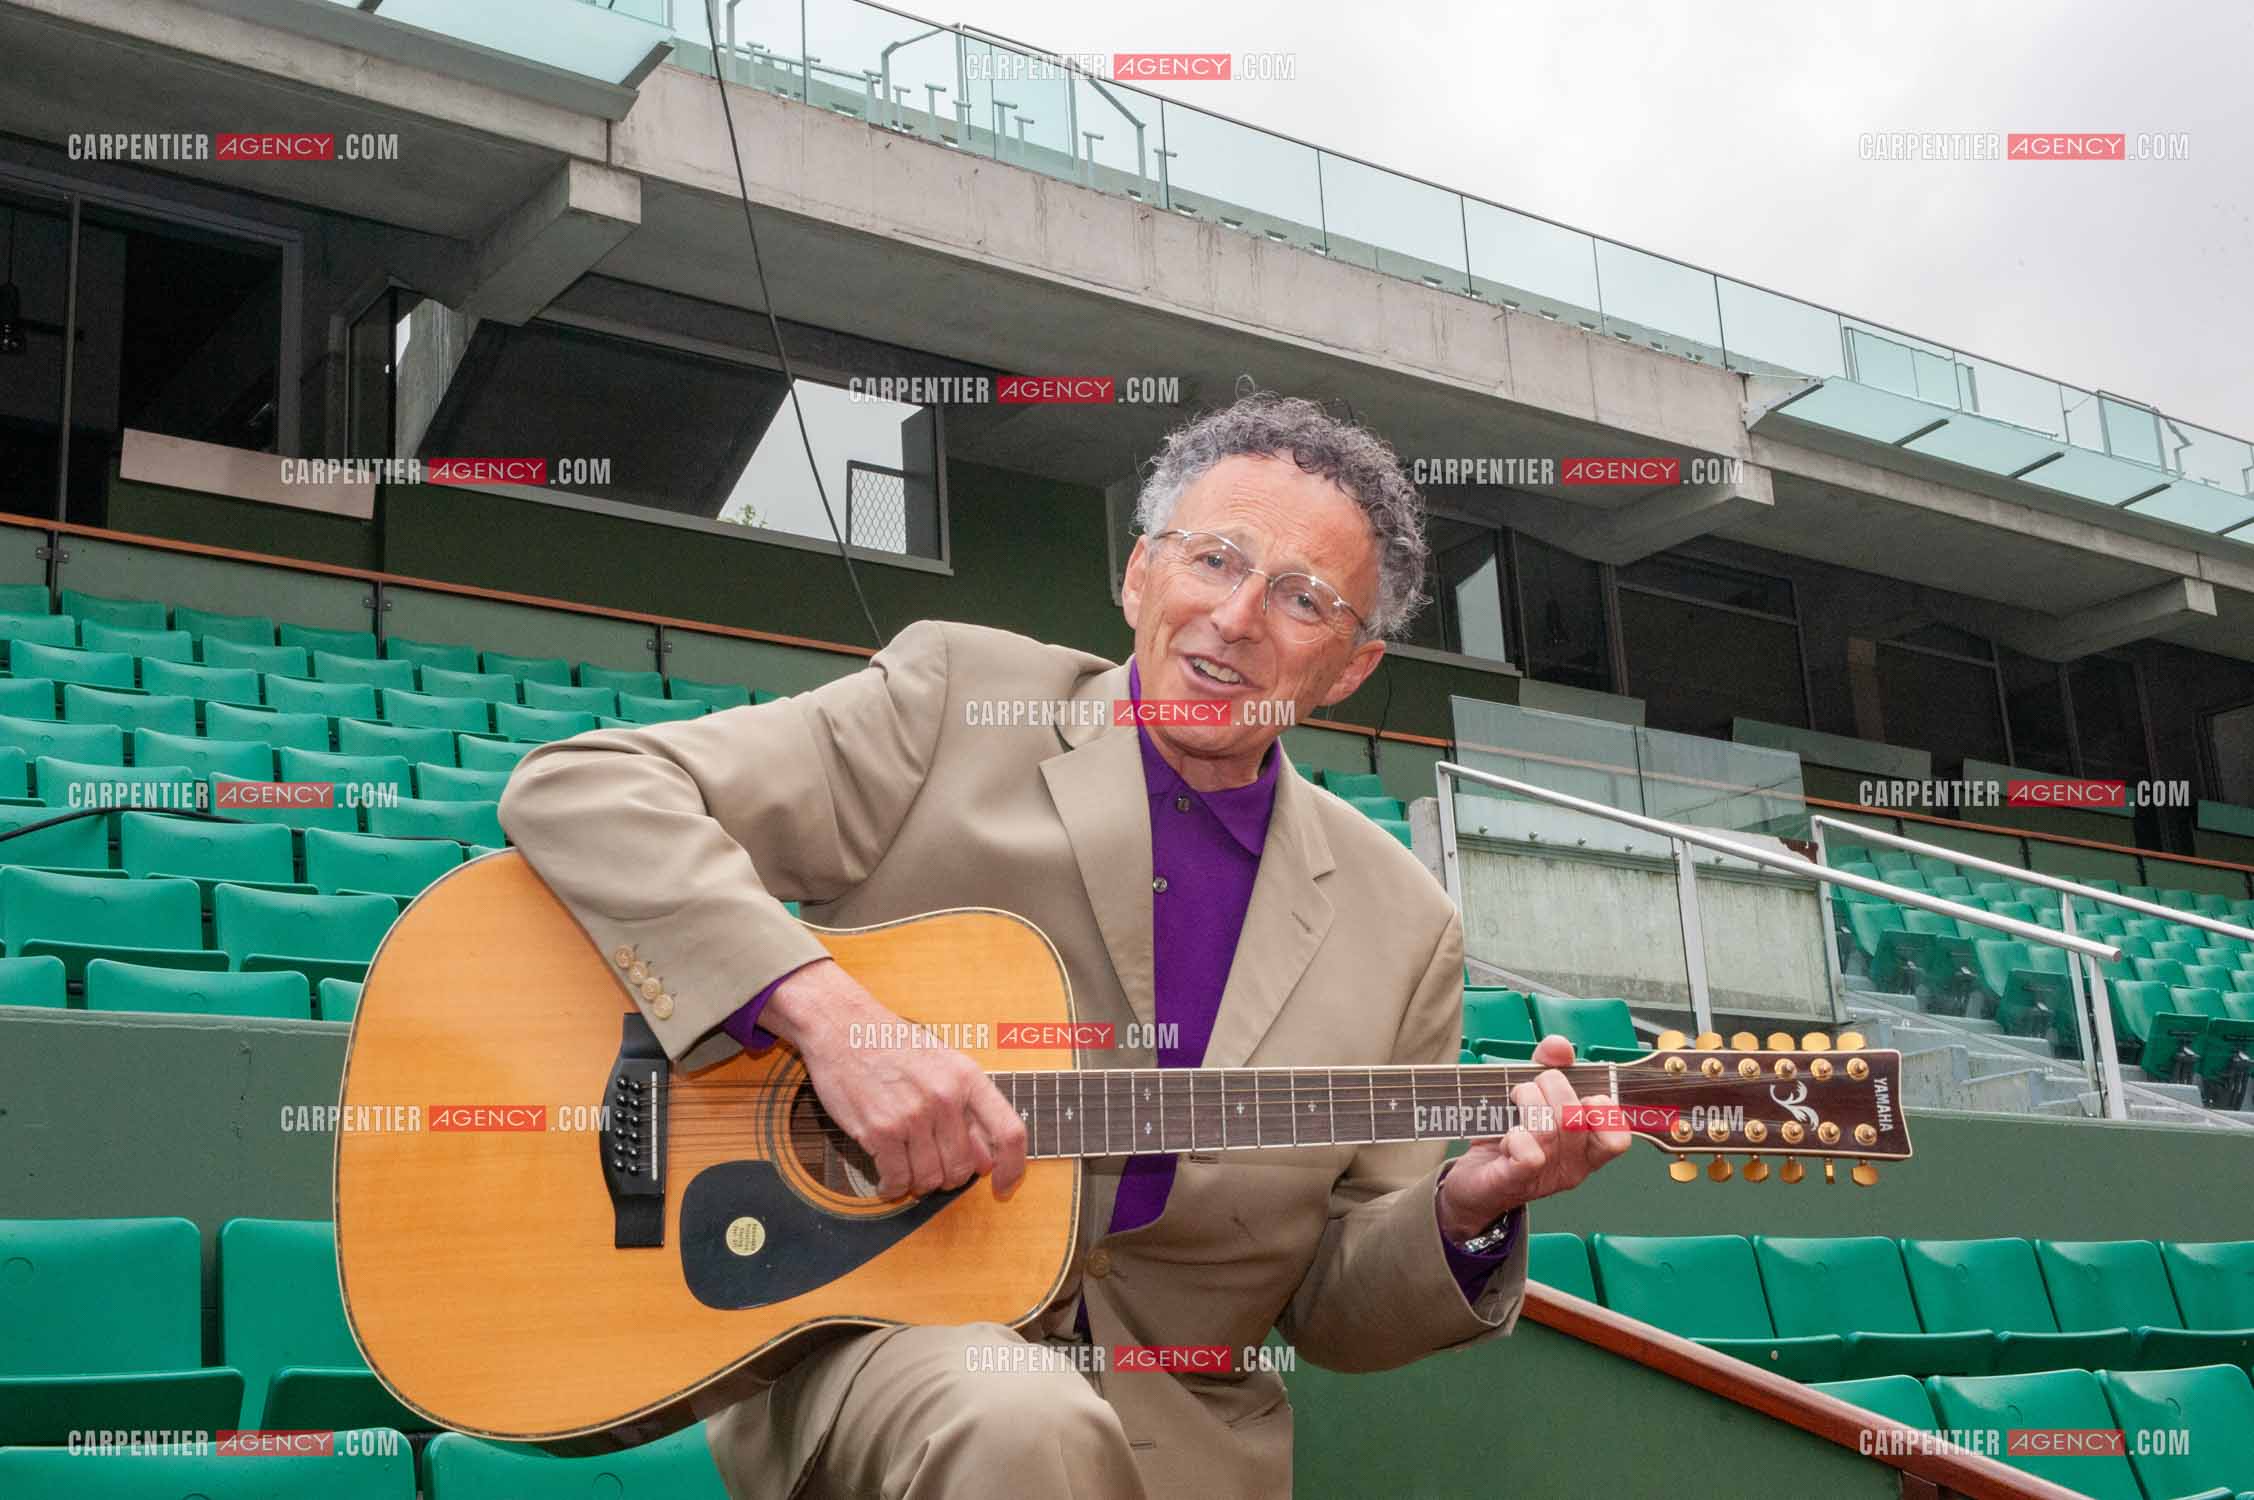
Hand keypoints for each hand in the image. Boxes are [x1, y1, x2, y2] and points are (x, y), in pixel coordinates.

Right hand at [760, 959, 1027, 1199]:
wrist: (842, 1026)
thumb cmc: (894, 1046)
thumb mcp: (943, 1065)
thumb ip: (968, 1111)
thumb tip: (986, 1162)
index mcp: (968, 1078)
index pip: (1009, 1132)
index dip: (1013, 1168)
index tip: (1002, 1188)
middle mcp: (945, 1097)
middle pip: (963, 1167)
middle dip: (949, 1178)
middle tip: (932, 1168)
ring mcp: (912, 1115)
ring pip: (930, 1179)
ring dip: (918, 1183)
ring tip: (907, 1168)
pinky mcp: (880, 1130)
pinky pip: (897, 1179)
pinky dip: (892, 1188)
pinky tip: (887, 1179)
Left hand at [1437, 1034, 1628, 1240]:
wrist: (1475, 1180)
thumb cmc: (1508, 1135)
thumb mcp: (1532, 1096)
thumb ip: (1547, 1066)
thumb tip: (1559, 1045)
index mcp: (1586, 1146)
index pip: (1618, 1133)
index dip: (1601, 1103)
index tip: (1576, 1090)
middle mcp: (1573, 1165)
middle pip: (1575, 1115)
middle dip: (1550, 1084)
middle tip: (1528, 1087)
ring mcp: (1546, 1176)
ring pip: (1549, 1129)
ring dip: (1526, 1100)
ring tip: (1513, 1101)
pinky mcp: (1515, 1181)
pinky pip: (1529, 1155)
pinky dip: (1516, 1135)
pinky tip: (1506, 1133)